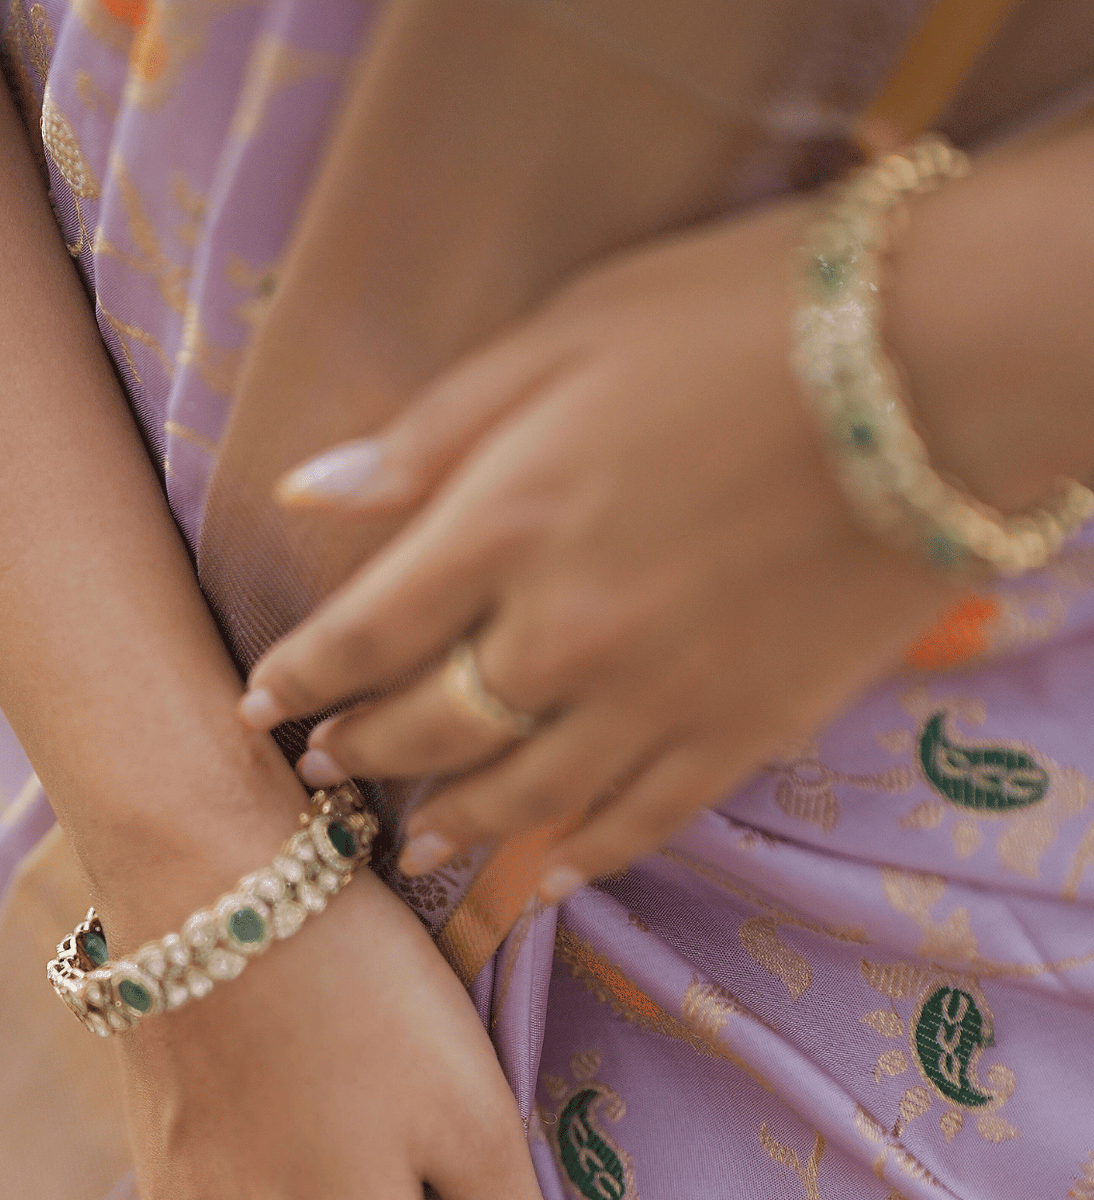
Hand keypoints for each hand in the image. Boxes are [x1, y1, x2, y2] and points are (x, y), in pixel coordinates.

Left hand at [238, 198, 966, 899]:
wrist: (941, 368)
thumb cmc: (743, 319)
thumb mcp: (566, 334)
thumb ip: (433, 432)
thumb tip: (307, 495)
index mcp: (507, 523)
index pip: (365, 633)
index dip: (302, 677)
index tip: (259, 703)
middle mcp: (565, 634)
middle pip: (431, 728)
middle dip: (364, 753)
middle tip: (324, 772)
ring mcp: (658, 699)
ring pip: (522, 798)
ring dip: (450, 827)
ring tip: (406, 844)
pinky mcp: (744, 734)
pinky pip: (639, 826)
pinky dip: (578, 861)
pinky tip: (541, 879)